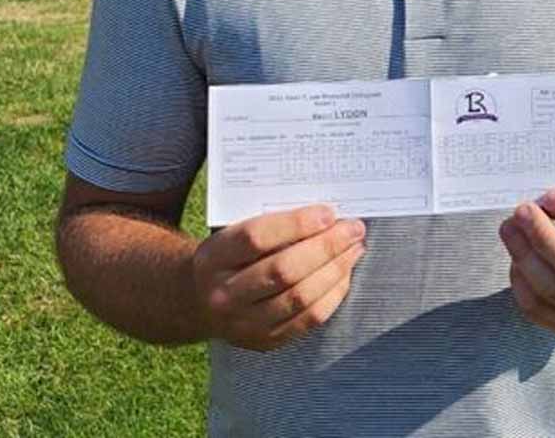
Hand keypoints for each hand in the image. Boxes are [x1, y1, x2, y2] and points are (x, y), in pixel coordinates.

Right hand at [191, 205, 366, 351]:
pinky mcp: (265, 341)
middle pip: (284, 270)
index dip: (297, 224)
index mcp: (212, 258)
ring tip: (354, 249)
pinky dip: (333, 294)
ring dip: (336, 270)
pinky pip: (309, 319)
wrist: (200, 302)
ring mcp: (244, 323)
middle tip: (353, 229)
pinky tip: (344, 274)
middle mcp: (224, 295)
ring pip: (300, 297)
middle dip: (326, 247)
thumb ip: (268, 222)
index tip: (329, 213)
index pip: (256, 238)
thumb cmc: (228, 257)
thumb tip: (324, 213)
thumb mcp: (231, 233)